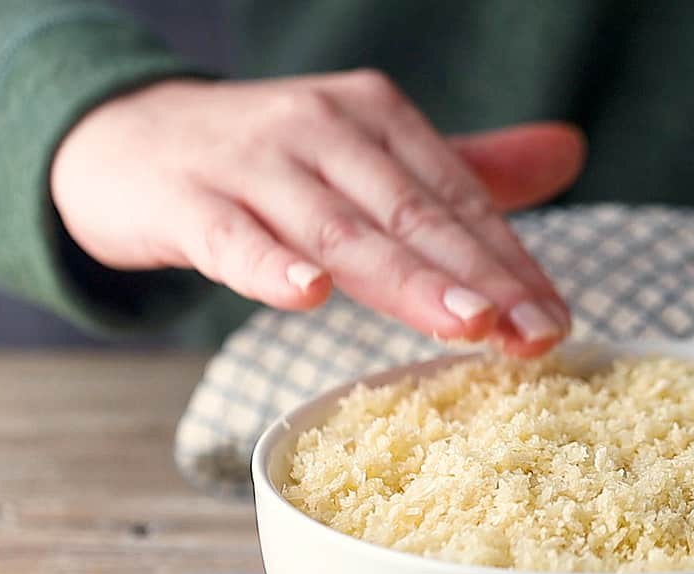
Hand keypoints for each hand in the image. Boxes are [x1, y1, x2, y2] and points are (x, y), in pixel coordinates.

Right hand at [50, 71, 584, 355]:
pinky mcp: (186, 200)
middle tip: (535, 335)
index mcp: (375, 117)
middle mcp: (321, 128)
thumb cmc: (268, 160)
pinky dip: (269, 264)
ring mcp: (252, 162)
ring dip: (405, 278)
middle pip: (412, 214)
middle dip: (480, 278)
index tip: (556, 323)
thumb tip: (572, 151)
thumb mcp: (369, 154)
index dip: (511, 262)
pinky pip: (233, 236)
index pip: (457, 199)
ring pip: (340, 229)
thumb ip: (464, 167)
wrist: (122, 138)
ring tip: (467, 323)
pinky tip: (306, 296)